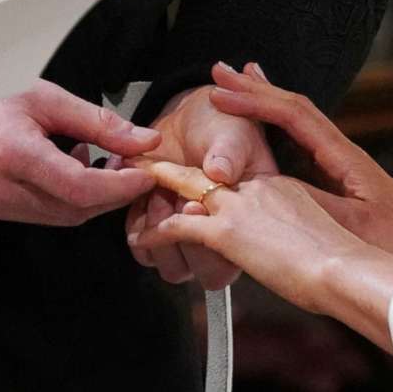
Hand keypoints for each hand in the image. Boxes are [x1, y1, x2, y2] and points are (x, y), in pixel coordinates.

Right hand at [0, 83, 161, 224]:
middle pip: (75, 210)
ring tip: (101, 161)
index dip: (121, 186)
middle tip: (132, 166)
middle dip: (111, 194)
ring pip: (59, 216)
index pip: (82, 189)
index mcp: (15, 156)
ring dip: (89, 198)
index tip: (147, 172)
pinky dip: (64, 197)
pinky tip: (69, 167)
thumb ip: (97, 123)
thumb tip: (144, 141)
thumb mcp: (44, 96)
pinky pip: (39, 212)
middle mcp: (2, 191)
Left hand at [125, 81, 279, 289]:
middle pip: (207, 274)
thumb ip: (230, 152)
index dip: (213, 244)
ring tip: (157, 193)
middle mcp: (224, 240)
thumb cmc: (225, 126)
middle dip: (184, 240)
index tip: (193, 205)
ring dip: (160, 236)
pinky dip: (139, 225)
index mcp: (252, 223)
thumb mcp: (235, 133)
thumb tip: (220, 171)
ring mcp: (191, 240)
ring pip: (173, 268)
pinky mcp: (161, 229)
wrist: (196, 117)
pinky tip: (143, 194)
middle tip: (171, 197)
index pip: (236, 259)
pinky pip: (146, 250)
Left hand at [129, 172, 382, 321]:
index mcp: (277, 185)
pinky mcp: (224, 232)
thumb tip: (276, 242)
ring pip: (186, 199)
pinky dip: (157, 233)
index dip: (210, 186)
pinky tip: (145, 238)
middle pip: (204, 183)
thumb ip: (286, 226)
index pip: (234, 182)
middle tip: (154, 189)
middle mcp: (255, 189)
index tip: (195, 197)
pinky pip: (177, 227)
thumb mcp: (311, 231)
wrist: (342, 267)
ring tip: (150, 218)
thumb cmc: (340, 261)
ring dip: (164, 209)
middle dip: (176, 185)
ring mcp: (238, 207)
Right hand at [203, 63, 392, 268]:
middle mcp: (344, 153)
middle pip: (294, 108)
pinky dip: (277, 126)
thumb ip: (307, 201)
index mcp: (345, 157)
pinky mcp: (343, 181)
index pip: (294, 114)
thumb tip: (265, 184)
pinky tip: (263, 129)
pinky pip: (302, 143)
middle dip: (255, 89)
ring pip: (299, 122)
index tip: (222, 92)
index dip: (255, 101)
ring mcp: (344, 165)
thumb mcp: (348, 226)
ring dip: (265, 103)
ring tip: (236, 87)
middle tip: (219, 73)